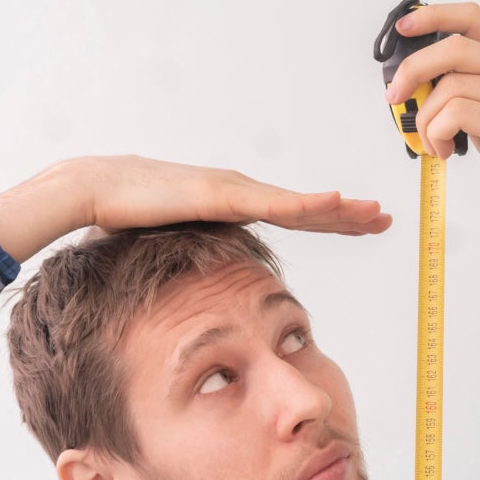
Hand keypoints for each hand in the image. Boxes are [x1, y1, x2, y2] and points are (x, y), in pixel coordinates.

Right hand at [78, 155, 391, 236]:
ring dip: (341, 209)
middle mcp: (242, 192)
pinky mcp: (223, 196)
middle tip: (386, 219)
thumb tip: (207, 289)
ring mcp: (235, 191)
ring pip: (301, 204)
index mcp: (235, 204)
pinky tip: (338, 205)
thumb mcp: (177, 244)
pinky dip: (309, 205)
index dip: (332, 220)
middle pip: (308, 208)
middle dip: (350, 215)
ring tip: (375, 213)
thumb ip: (200, 256)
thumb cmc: (125, 218)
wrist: (93, 192)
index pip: (295, 214)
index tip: (364, 224)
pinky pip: (275, 204)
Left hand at [384, 1, 479, 262]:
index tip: (405, 27)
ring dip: (427, 120)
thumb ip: (471, 97)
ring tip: (434, 144)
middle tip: (396, 98)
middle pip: (454, 48)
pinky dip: (437, 134)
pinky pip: (456, 115)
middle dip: (413, 71)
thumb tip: (421, 91)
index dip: (433, 16)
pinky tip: (445, 152)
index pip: (472, 19)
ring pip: (449, 88)